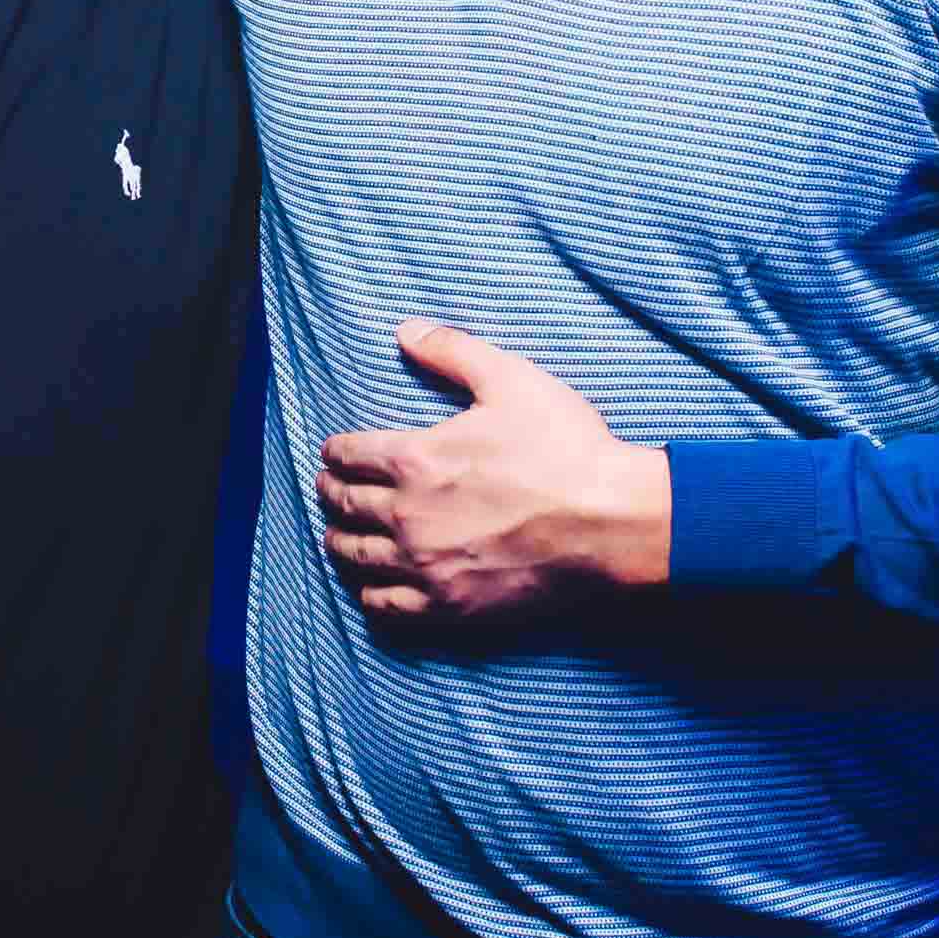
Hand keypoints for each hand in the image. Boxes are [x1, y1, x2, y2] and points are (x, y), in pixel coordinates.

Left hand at [314, 321, 670, 622]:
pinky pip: (387, 606)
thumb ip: (451, 351)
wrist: (610, 521)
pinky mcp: (449, 606)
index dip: (335, 452)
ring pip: (357, 556)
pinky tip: (369, 587)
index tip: (332, 453)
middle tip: (328, 489)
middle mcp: (408, 515)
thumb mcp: (509, 378)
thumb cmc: (565, 447)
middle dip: (331, 492)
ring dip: (340, 542)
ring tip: (337, 536)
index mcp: (415, 458)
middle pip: (346, 505)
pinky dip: (370, 594)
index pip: (350, 455)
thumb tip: (405, 331)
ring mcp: (426, 565)